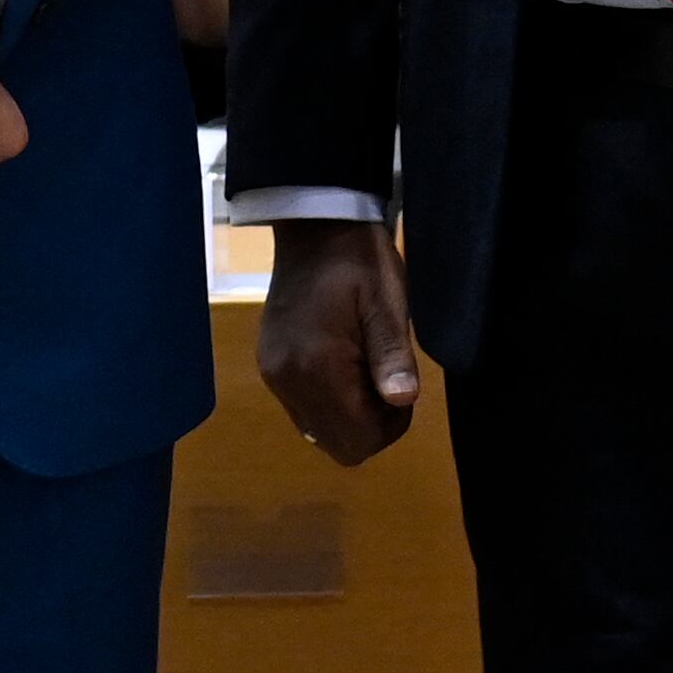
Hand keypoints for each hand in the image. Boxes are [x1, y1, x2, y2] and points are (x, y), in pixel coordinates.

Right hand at [259, 220, 420, 466]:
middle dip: (370, 426)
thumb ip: (392, 355)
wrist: (312, 227)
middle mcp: (287, 379)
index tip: (400, 385)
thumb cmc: (358, 261)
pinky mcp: (270, 366)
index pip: (358, 440)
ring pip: (320, 431)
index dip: (390, 426)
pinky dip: (329, 401)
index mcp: (316, 365)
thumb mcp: (386, 303)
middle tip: (385, 379)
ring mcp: (274, 374)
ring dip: (349, 415)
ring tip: (364, 367)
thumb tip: (402, 401)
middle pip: (338, 445)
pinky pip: (304, 409)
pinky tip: (342, 363)